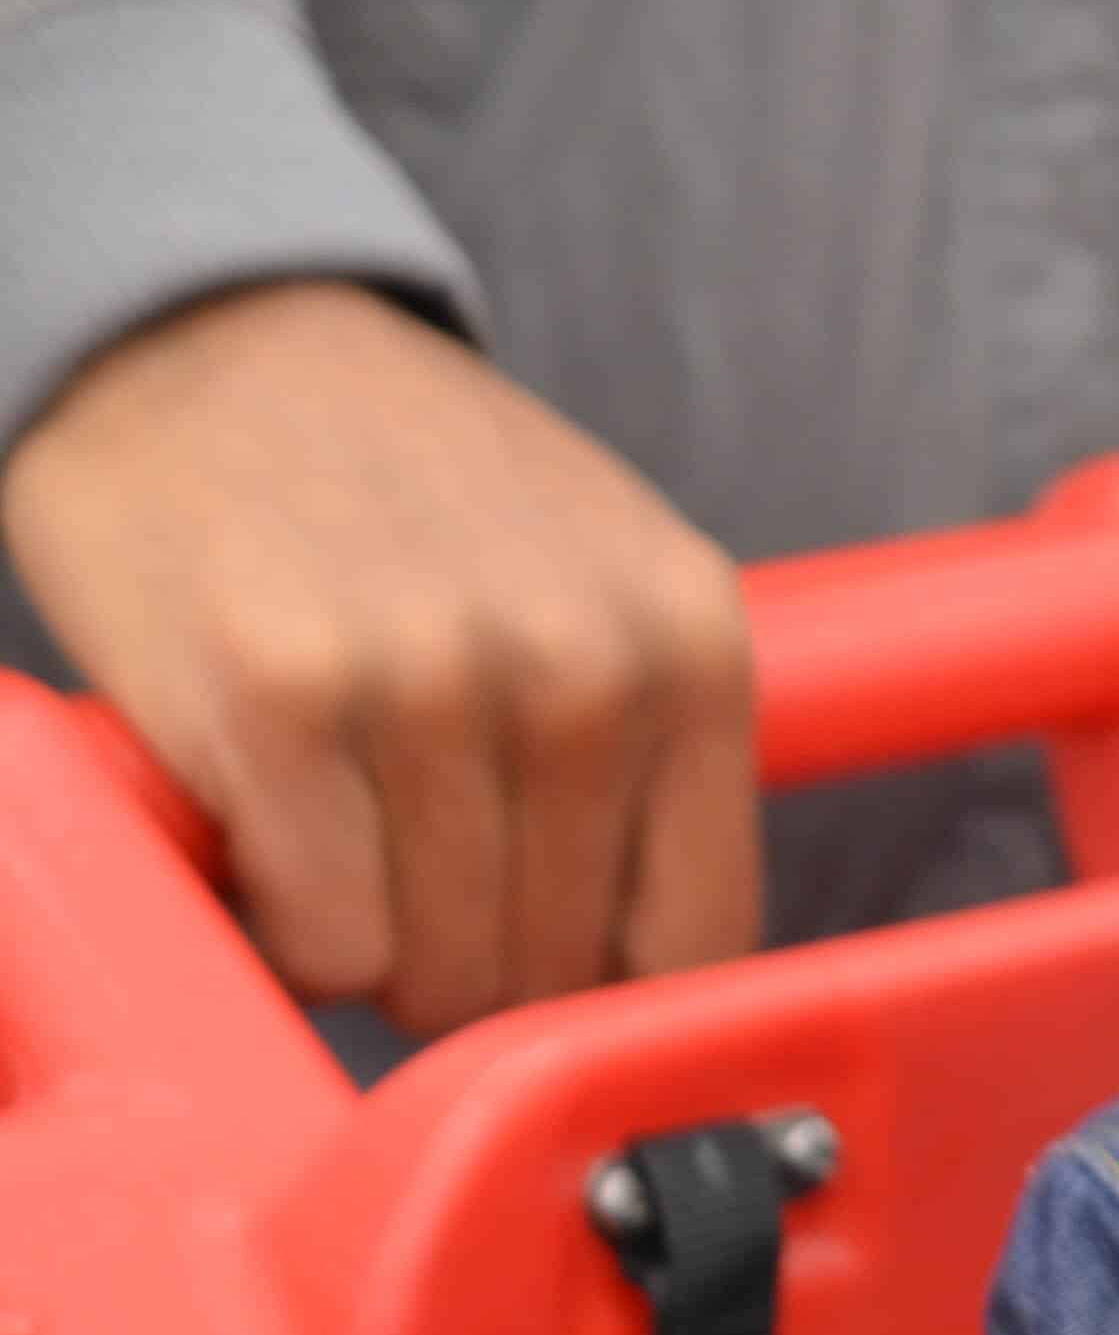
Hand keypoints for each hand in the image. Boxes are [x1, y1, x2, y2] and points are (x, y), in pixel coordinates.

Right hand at [1, 279, 759, 1032]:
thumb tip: (668, 996)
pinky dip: (283, 917)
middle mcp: (584, 661)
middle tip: (400, 844)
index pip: (698, 944)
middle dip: (468, 954)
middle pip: (553, 978)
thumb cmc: (405, 502)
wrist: (203, 338)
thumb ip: (652, 768)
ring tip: (337, 813)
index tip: (538, 952)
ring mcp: (435, 677)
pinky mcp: (285, 698)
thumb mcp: (596, 591)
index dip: (604, 987)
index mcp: (691, 643)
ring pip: (438, 976)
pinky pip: (325, 943)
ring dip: (371, 937)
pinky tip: (271, 812)